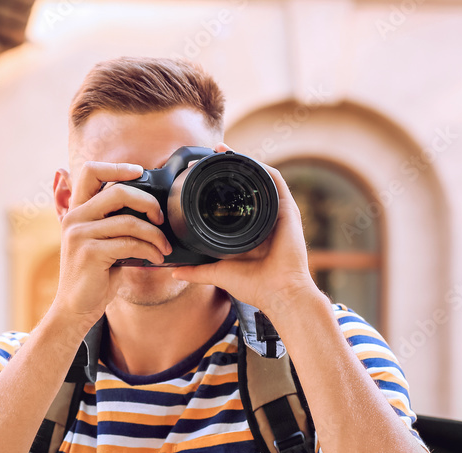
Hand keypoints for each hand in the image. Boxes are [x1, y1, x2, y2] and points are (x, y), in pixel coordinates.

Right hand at [49, 161, 172, 328]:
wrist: (75, 308)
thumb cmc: (94, 275)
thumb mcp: (102, 242)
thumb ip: (114, 222)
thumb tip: (149, 207)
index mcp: (77, 210)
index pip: (90, 171)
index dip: (117, 167)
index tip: (140, 172)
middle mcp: (75, 218)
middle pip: (118, 191)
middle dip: (148, 202)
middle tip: (161, 218)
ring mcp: (79, 234)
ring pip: (129, 221)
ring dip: (155, 234)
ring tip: (164, 247)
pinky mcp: (89, 252)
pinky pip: (129, 243)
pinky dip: (149, 250)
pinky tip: (156, 258)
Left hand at [170, 142, 319, 319]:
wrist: (280, 293)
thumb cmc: (255, 286)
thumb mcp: (218, 273)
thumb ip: (196, 271)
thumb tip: (173, 270)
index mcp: (249, 230)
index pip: (232, 201)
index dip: (216, 186)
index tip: (198, 176)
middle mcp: (262, 218)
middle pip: (244, 185)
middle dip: (227, 168)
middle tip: (207, 155)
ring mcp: (276, 213)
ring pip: (258, 178)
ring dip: (242, 162)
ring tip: (222, 150)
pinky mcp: (287, 211)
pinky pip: (276, 182)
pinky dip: (261, 168)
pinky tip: (246, 159)